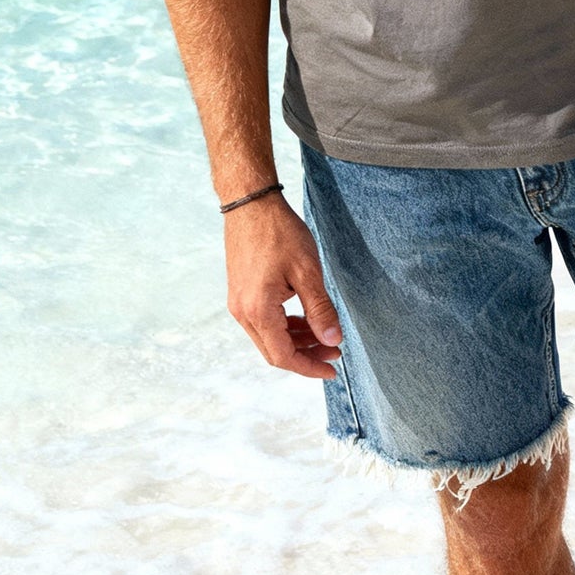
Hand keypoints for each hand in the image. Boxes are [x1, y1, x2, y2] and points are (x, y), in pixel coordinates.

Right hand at [224, 194, 342, 377]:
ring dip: (297, 341)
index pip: (283, 356)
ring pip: (269, 337)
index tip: (332, 370)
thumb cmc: (279, 233)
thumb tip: (332, 340)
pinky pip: (264, 322)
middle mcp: (242, 312)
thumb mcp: (308, 272)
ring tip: (325, 336)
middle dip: (306, 356)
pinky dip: (286, 327)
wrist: (251, 204)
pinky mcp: (241, 293)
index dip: (309, 367)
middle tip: (335, 352)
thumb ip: (320, 310)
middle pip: (275, 351)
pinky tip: (306, 319)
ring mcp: (239, 303)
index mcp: (258, 310)